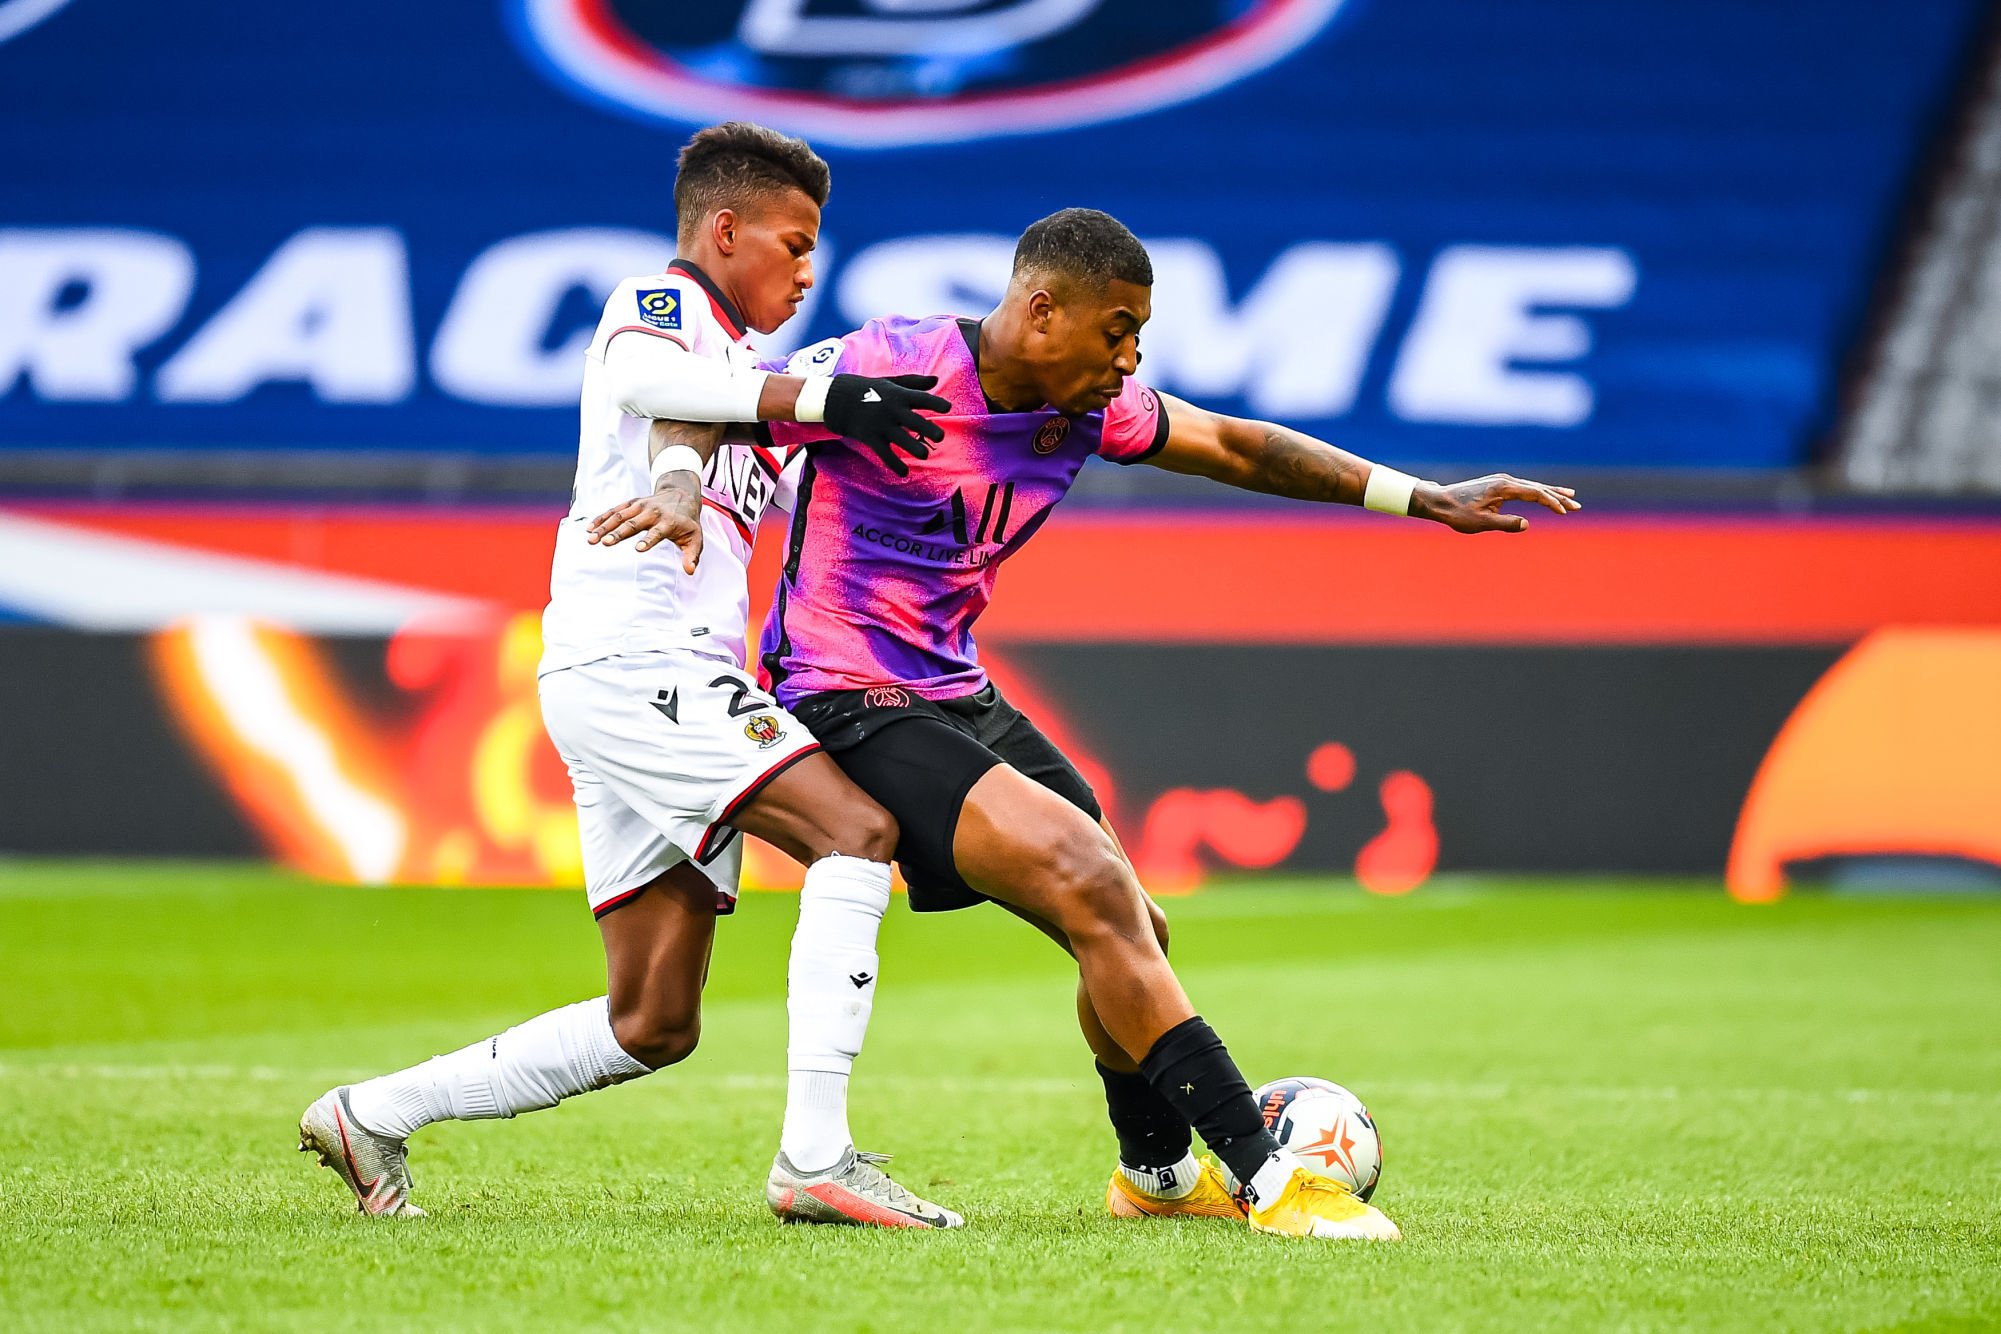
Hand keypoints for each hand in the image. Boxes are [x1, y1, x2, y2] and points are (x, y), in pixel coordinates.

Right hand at [587, 487, 703, 573]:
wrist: (681, 496)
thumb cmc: (687, 522)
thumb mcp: (695, 538)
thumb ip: (692, 555)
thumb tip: (690, 571)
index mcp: (668, 522)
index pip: (657, 532)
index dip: (649, 540)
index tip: (638, 549)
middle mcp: (652, 513)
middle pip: (633, 523)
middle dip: (618, 533)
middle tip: (604, 543)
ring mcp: (640, 506)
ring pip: (619, 516)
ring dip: (604, 527)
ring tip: (591, 539)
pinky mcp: (631, 503)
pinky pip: (614, 510)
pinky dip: (601, 518)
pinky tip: (589, 528)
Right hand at [821, 373, 949, 476]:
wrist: (837, 399)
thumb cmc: (868, 389)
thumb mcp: (891, 382)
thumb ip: (914, 383)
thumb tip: (936, 380)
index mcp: (899, 395)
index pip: (922, 398)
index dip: (936, 403)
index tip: (948, 408)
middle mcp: (892, 410)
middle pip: (915, 422)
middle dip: (930, 430)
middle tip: (940, 437)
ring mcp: (882, 425)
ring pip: (903, 440)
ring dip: (915, 449)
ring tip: (924, 455)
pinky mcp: (871, 438)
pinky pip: (885, 455)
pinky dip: (895, 465)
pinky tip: (904, 473)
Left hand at [1413, 475, 1579, 532]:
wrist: (1439, 501)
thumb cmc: (1457, 514)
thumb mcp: (1481, 523)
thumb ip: (1505, 524)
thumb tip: (1526, 524)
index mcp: (1504, 487)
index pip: (1536, 493)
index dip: (1552, 503)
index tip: (1564, 512)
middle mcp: (1505, 480)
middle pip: (1538, 487)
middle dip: (1558, 497)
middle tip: (1576, 506)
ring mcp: (1501, 481)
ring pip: (1532, 486)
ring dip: (1550, 493)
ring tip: (1570, 497)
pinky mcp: (1497, 484)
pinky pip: (1523, 487)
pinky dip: (1537, 491)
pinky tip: (1544, 494)